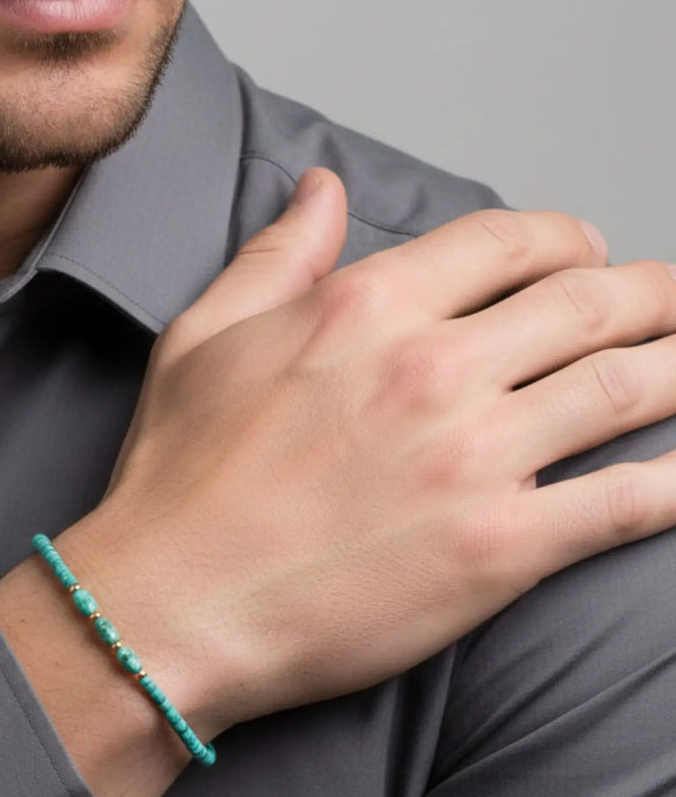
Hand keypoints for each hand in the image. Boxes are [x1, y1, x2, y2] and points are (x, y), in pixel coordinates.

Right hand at [56, 168, 675, 733]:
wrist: (172, 606)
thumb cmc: (178, 482)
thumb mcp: (203, 340)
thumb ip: (276, 256)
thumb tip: (322, 190)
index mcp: (365, 309)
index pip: (509, 243)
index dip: (567, 240)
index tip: (587, 255)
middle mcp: (432, 369)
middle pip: (592, 303)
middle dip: (653, 295)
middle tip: (674, 307)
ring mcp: (475, 459)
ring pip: (628, 387)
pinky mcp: (501, 549)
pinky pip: (630, 501)